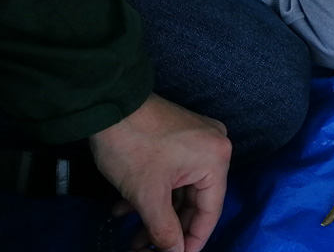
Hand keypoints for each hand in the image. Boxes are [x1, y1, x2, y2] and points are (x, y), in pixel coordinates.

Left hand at [90, 93, 230, 251]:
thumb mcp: (148, 196)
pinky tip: (126, 207)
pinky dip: (154, 192)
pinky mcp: (180, 136)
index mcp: (216, 160)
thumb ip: (165, 229)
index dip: (193, 240)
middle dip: (168, 228)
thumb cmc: (133, 146)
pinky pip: (174, 173)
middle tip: (147, 250)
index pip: (210, 211)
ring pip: (181, 188)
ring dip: (157, 212)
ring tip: (132, 236)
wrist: (110, 104)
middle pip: (195, 201)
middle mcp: (214, 147)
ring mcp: (198, 139)